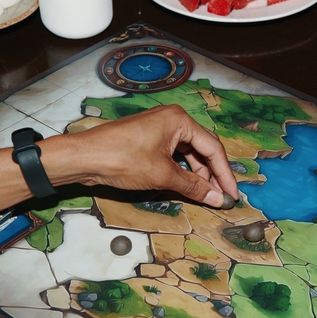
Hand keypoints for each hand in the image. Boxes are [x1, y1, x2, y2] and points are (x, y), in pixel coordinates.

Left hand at [47, 105, 238, 207]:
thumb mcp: (163, 175)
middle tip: (220, 197)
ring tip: (204, 195)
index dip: (224, 173)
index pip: (212, 148)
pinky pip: (174, 154)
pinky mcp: (148, 139)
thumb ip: (194, 187)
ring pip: (188, 153)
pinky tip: (186, 185)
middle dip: (212, 174)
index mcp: (179, 120)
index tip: (232, 194)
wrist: (85, 157)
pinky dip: (182, 171)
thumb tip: (218, 198)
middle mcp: (172, 119)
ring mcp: (159, 128)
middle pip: (202, 149)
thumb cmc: (121, 159)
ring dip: (197, 174)